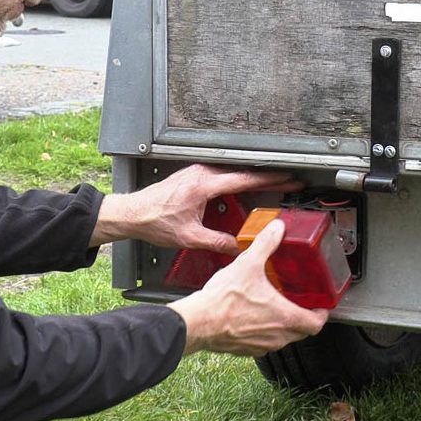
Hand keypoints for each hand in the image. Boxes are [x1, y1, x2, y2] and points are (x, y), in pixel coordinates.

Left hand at [89, 163, 302, 251]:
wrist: (131, 213)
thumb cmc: (153, 220)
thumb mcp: (189, 237)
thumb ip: (216, 242)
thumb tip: (237, 248)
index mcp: (204, 185)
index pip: (246, 179)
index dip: (271, 179)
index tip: (288, 178)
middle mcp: (202, 174)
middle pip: (243, 173)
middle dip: (268, 178)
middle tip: (289, 182)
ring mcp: (196, 172)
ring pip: (232, 174)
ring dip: (251, 181)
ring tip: (271, 189)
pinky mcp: (192, 176)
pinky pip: (221, 177)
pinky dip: (236, 184)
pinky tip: (242, 195)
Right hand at [167, 218, 328, 356]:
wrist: (198, 322)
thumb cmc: (223, 302)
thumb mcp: (248, 264)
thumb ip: (266, 243)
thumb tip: (276, 229)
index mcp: (285, 318)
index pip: (317, 323)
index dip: (321, 313)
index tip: (319, 305)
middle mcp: (277, 336)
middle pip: (302, 331)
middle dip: (302, 316)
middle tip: (297, 301)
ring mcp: (261, 345)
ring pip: (282, 337)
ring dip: (281, 324)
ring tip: (273, 305)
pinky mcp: (245, 349)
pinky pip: (262, 341)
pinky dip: (262, 330)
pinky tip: (250, 315)